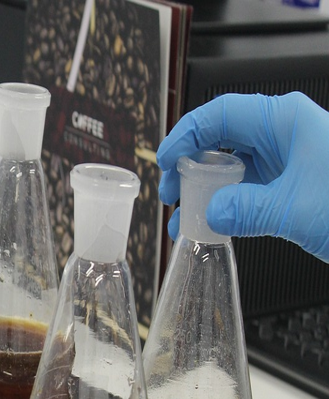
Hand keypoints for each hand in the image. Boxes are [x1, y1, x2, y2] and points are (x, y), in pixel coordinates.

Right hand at [157, 92, 328, 262]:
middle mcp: (283, 136)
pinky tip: (211, 227)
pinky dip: (225, 208)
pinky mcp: (289, 186)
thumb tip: (209, 212)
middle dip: (190, 168)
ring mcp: (286, 161)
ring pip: (231, 169)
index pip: (220, 114)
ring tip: (185, 219)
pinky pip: (246, 191)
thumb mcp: (292, 209)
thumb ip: (243, 210)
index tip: (164, 161)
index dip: (185, 135)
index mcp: (285, 122)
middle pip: (221, 141)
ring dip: (204, 194)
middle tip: (172, 193)